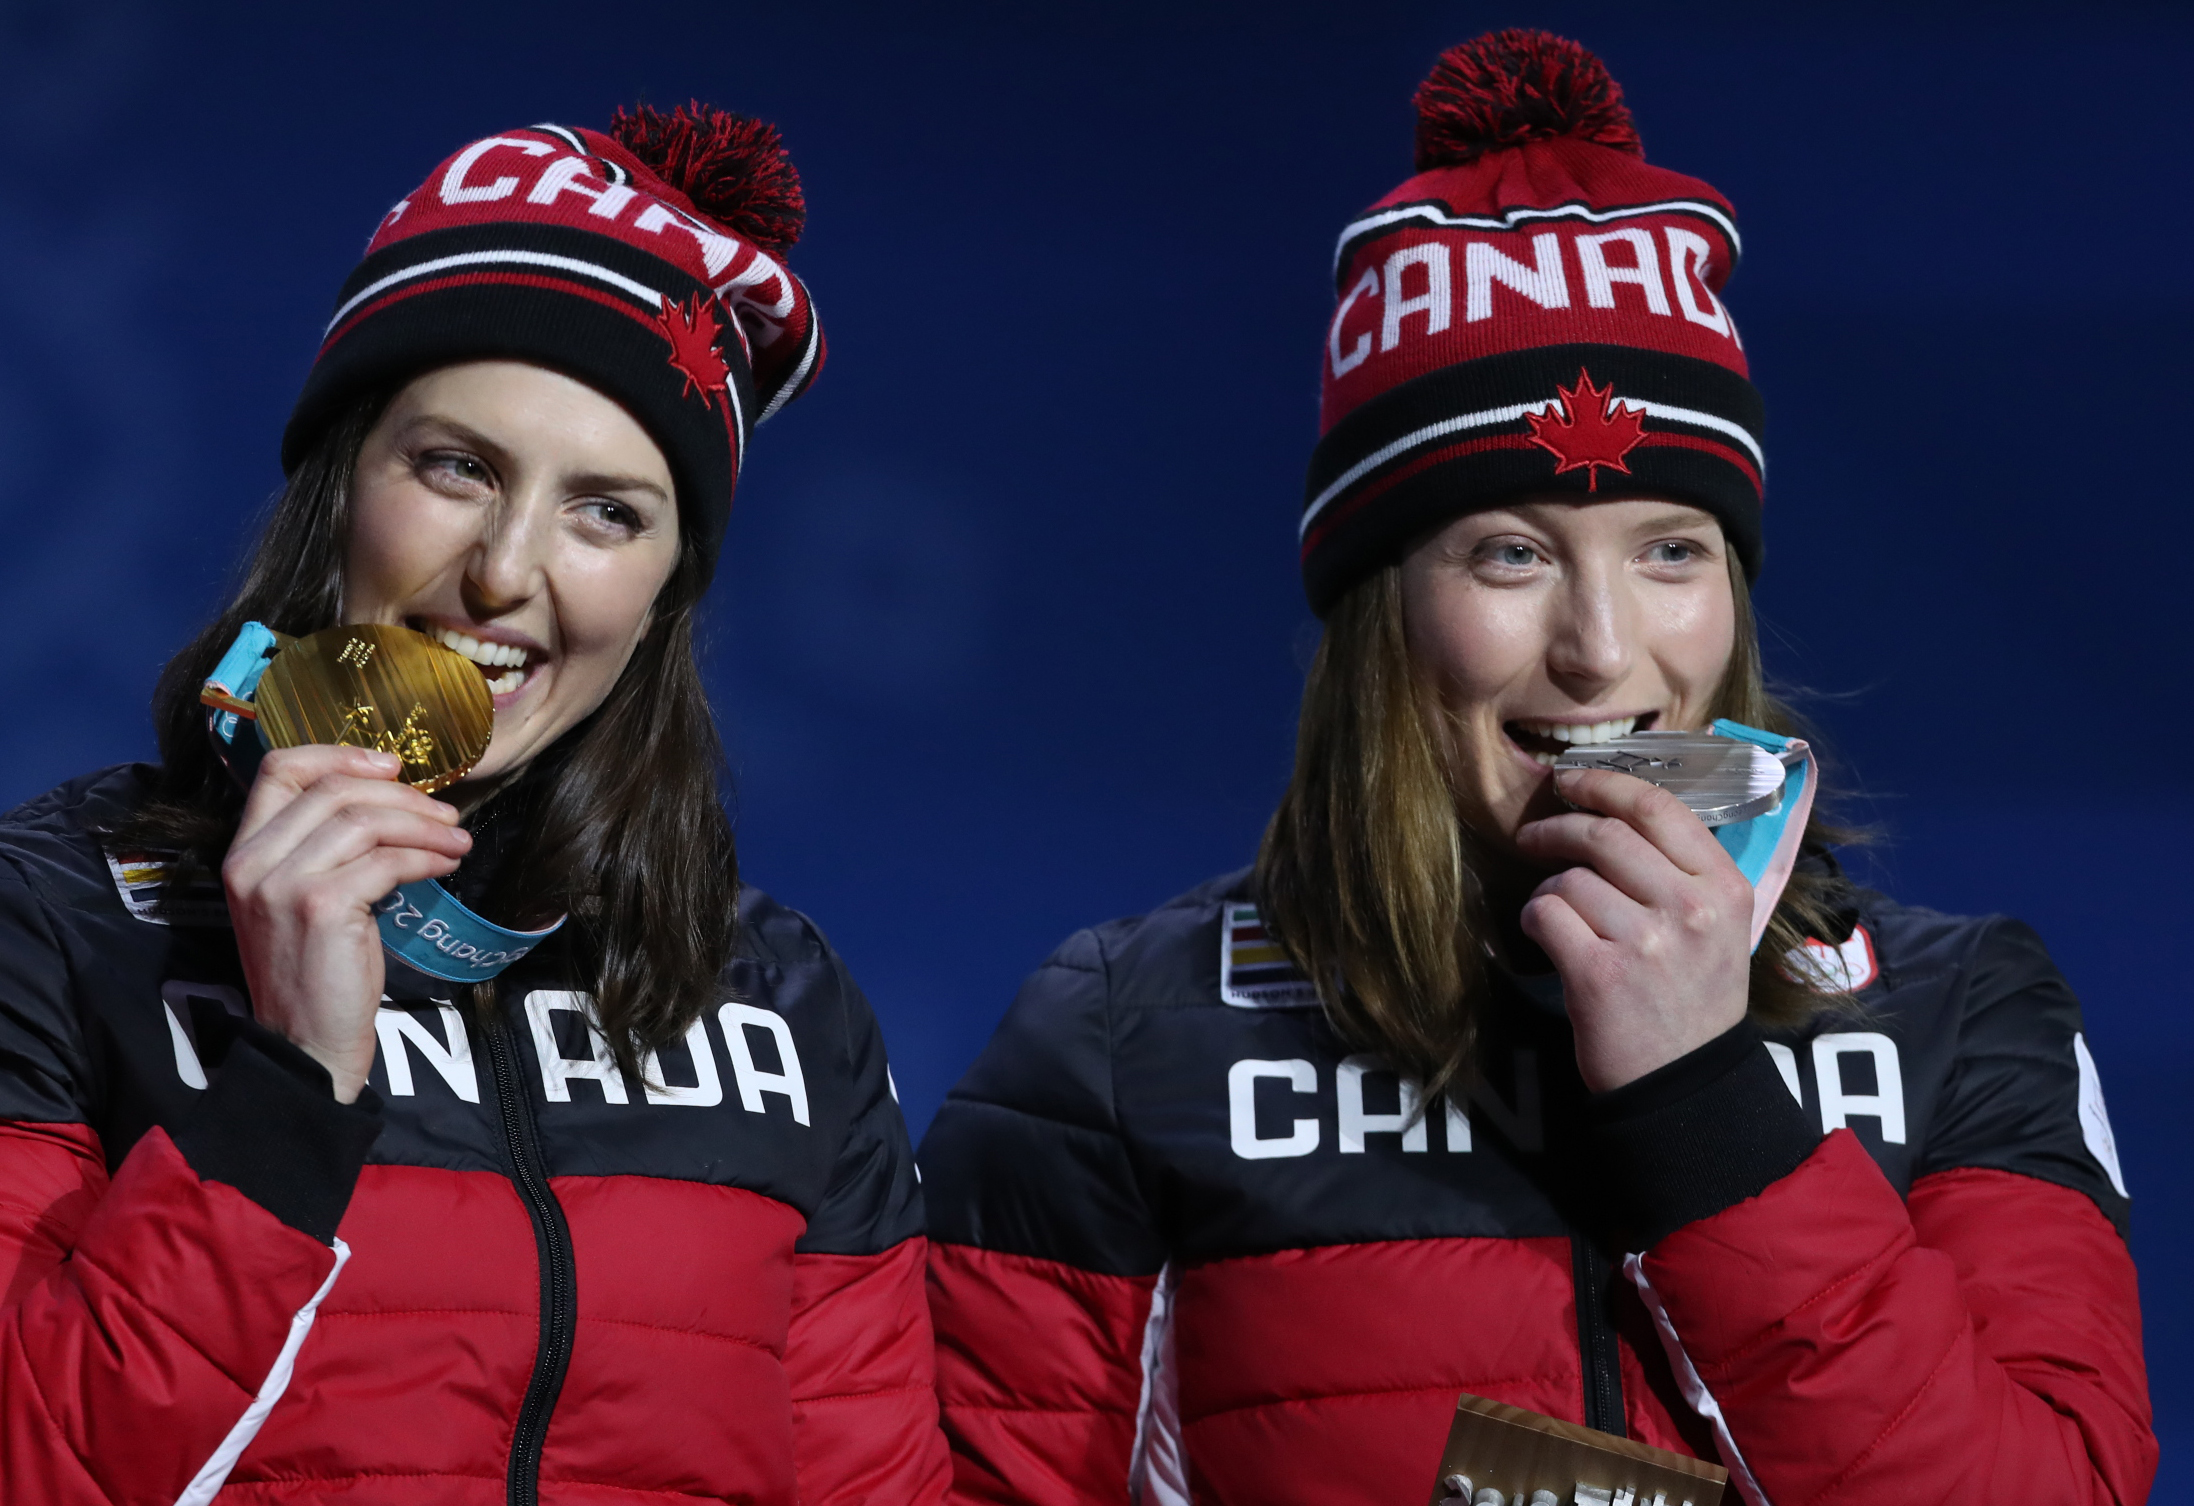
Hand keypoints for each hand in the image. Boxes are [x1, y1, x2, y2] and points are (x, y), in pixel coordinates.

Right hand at [222, 745, 471, 1101]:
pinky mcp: (321, 906)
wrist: (305, 1042)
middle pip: (334, 790)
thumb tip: (390, 800)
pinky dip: (426, 855)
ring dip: (423, 824)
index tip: (391, 765)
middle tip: (445, 812)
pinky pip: (386, 860)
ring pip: (364, 820)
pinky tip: (446, 864)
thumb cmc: (316, 971)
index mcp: (242, 851)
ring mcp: (282, 884)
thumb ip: (324, 848)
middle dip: (402, 794)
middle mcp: (252, 862)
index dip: (339, 754)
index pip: (278, 769)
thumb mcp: (303, 898)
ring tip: (456, 839)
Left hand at [1514, 767, 1753, 1093]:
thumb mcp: (1720, 927)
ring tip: (1559, 913)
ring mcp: (1646, 942)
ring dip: (1550, 888)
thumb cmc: (1694, 997)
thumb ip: (1683, 870)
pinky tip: (1546, 936)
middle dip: (1558, 827)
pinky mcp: (1599, 974)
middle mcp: (1691, 909)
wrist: (1684, 1082)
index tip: (1571, 781)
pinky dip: (1534, 918)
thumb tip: (1618, 809)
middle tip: (1534, 836)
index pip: (1659, 807)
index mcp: (1725, 887)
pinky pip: (1546, 914)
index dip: (1604, 783)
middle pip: (1605, 834)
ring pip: (1570, 878)